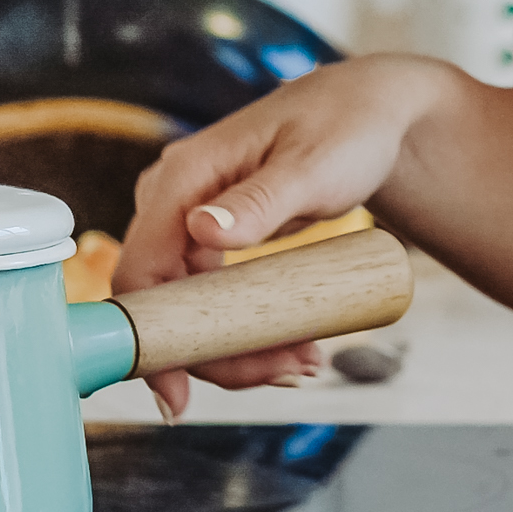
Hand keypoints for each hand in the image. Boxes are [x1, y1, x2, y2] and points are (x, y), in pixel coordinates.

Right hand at [121, 56, 464, 413]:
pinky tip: (294, 344)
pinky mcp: (212, 241)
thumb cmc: (347, 127)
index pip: (139, 275)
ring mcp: (190, 223)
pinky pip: (214, 300)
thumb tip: (202, 232)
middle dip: (219, 352)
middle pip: (165, 305)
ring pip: (191, 310)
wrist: (373, 115)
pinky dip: (249, 329)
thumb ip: (260, 201)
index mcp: (181, 179)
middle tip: (292, 371)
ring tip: (308, 360)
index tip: (177, 396)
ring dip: (241, 348)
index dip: (150, 341)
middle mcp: (173, 203)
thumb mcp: (311, 167)